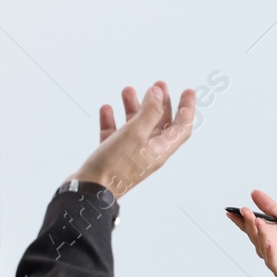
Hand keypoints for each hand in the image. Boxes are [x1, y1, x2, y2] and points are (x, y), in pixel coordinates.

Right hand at [69, 81, 195, 198]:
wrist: (89, 191)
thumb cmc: (114, 165)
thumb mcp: (135, 133)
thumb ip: (149, 111)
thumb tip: (158, 93)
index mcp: (160, 150)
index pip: (181, 127)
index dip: (187, 108)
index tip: (188, 91)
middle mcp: (147, 153)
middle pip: (160, 125)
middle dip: (160, 103)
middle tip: (158, 85)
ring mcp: (129, 156)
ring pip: (136, 127)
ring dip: (133, 108)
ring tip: (128, 91)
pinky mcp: (112, 157)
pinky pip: (115, 135)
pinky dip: (113, 121)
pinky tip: (107, 110)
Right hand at [225, 190, 276, 276]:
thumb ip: (271, 208)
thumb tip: (254, 193)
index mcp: (266, 235)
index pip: (250, 226)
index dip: (240, 219)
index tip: (231, 211)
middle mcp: (266, 247)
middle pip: (254, 234)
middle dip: (248, 222)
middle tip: (245, 211)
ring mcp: (273, 259)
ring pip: (262, 246)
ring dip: (259, 234)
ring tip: (257, 221)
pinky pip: (274, 262)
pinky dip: (270, 253)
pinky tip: (269, 243)